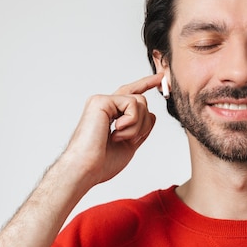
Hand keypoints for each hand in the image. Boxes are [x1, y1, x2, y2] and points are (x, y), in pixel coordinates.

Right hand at [60, 73, 162, 189]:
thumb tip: (152, 115)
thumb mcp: (129, 145)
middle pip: (139, 100)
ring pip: (140, 102)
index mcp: (109, 115)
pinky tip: (116, 132)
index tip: (160, 78)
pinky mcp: (101, 101)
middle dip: (143, 122)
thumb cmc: (101, 163)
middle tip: (131, 139)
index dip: (145, 84)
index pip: (130, 95)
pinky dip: (132, 122)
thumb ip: (140, 129)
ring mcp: (102, 102)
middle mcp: (105, 105)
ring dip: (137, 126)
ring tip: (119, 138)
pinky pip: (132, 103)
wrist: (86, 169)